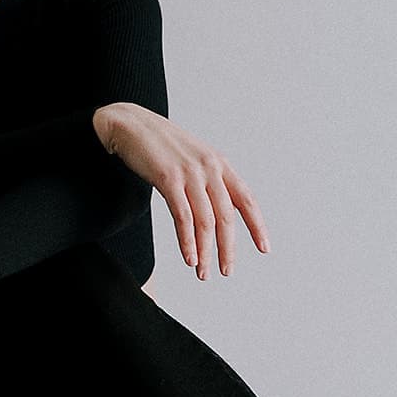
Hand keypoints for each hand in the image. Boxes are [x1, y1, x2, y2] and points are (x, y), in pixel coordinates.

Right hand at [94, 103, 269, 280]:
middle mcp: (209, 168)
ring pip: (205, 221)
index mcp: (220, 164)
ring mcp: (189, 173)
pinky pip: (183, 216)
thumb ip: (208, 182)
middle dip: (227, 248)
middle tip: (226, 270)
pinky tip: (188, 257)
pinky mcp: (168, 179)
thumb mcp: (193, 158)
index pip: (246, 199)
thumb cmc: (161, 145)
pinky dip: (187, 241)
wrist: (131, 124)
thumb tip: (217, 212)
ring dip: (205, 251)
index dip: (257, 225)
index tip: (265, 248)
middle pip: (226, 217)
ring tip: (202, 271)